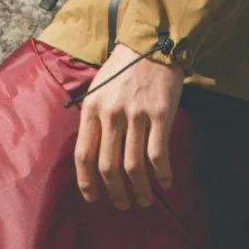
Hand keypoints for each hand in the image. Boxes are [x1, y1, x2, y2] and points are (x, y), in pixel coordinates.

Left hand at [73, 43, 184, 209]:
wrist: (152, 44)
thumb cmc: (123, 68)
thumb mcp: (98, 88)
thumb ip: (94, 117)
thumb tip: (91, 155)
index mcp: (92, 108)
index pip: (83, 155)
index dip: (87, 183)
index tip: (93, 198)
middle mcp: (111, 114)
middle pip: (108, 167)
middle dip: (115, 192)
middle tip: (122, 204)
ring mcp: (136, 115)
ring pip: (133, 166)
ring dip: (139, 190)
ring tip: (143, 200)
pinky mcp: (160, 114)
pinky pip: (158, 154)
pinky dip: (161, 174)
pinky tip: (165, 182)